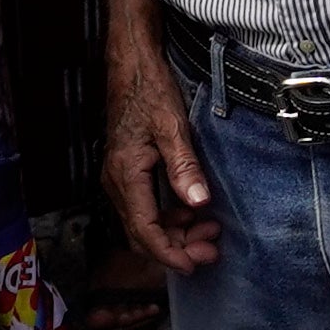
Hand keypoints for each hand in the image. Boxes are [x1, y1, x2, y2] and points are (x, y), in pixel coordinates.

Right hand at [105, 43, 220, 272]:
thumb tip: (199, 203)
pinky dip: (169, 215)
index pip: (144, 230)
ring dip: (175, 232)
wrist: (132, 64)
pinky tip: (192, 211)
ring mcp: (120, 177)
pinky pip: (145, 206)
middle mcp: (117, 181)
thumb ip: (184, 167)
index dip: (169, 253)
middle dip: (177, 246)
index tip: (194, 264)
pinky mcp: (128, 171)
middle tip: (211, 249)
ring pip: (144, 222)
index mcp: (126, 174)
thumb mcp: (172, 127)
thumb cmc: (150, 90)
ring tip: (209, 231)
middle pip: (143, 233)